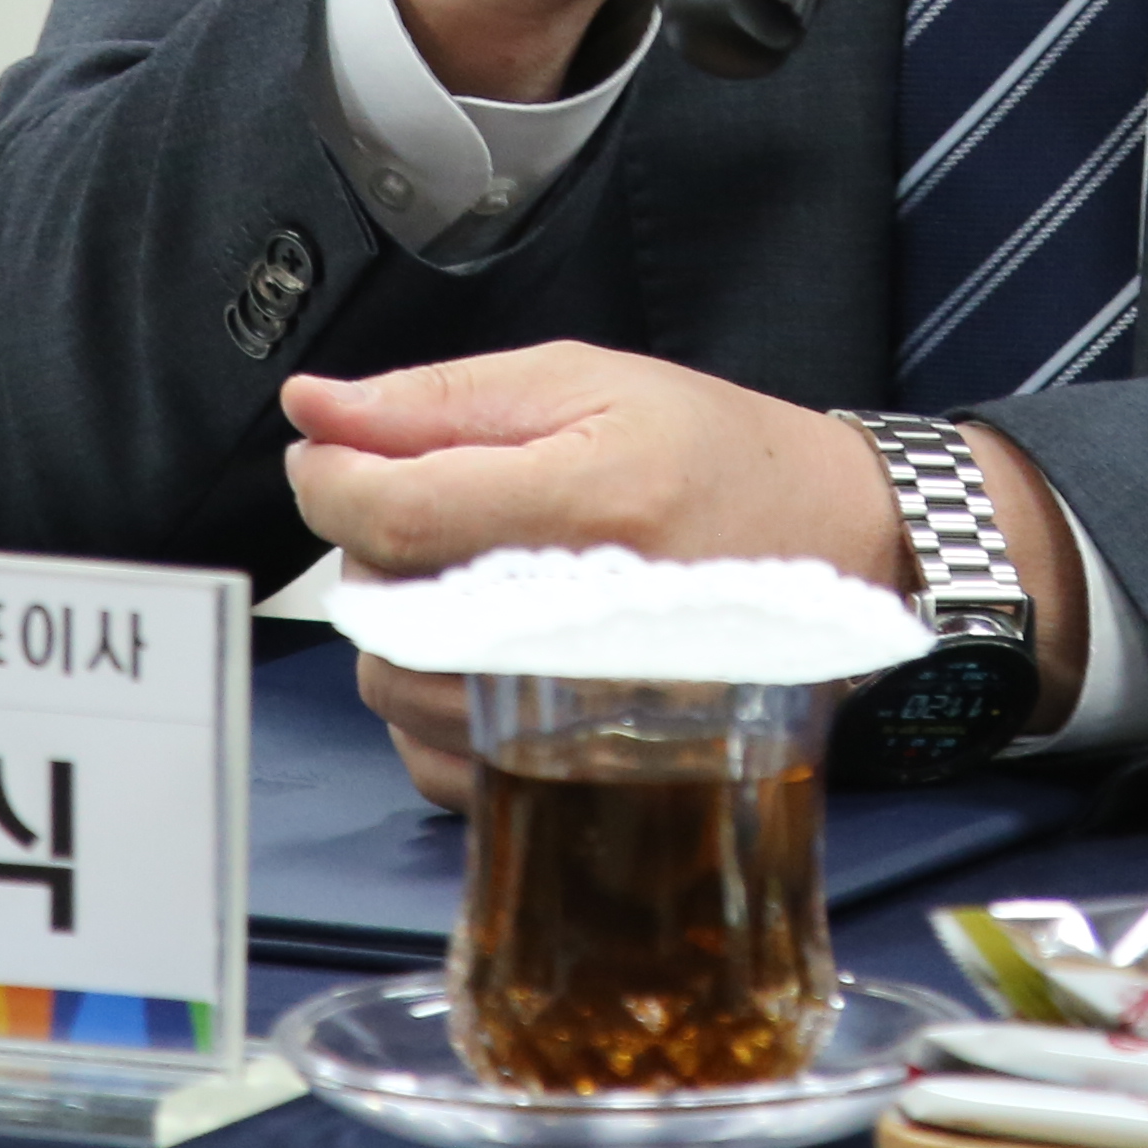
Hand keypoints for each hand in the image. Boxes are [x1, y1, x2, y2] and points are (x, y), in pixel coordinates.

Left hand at [286, 341, 1086, 807]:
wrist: (835, 546)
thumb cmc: (714, 452)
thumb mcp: (584, 381)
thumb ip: (437, 399)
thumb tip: (311, 409)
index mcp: (595, 498)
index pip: (398, 512)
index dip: (330, 478)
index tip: (325, 452)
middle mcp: (592, 617)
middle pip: (388, 605)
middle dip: (370, 548)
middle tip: (422, 503)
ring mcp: (590, 709)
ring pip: (400, 686)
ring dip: (396, 625)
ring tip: (461, 574)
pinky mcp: (582, 765)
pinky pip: (436, 759)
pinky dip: (428, 705)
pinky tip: (479, 647)